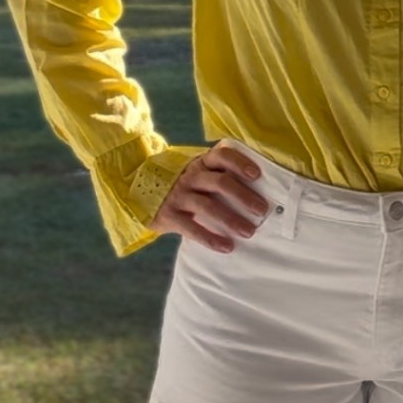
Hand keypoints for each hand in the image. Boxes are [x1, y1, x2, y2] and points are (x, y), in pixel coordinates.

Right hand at [148, 140, 270, 251]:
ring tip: (249, 232)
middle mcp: (190, 176)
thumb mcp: (199, 173)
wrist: (140, 193)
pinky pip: (192, 228)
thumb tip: (260, 190)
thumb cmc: (185, 185)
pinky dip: (211, 239)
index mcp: (201, 163)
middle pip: (220, 182)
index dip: (240, 163)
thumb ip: (220, 175)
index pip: (221, 155)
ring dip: (231, 219)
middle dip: (244, 196)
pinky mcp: (169, 215)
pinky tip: (227, 247)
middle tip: (262, 210)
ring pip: (208, 206)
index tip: (257, 175)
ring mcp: (179, 195)